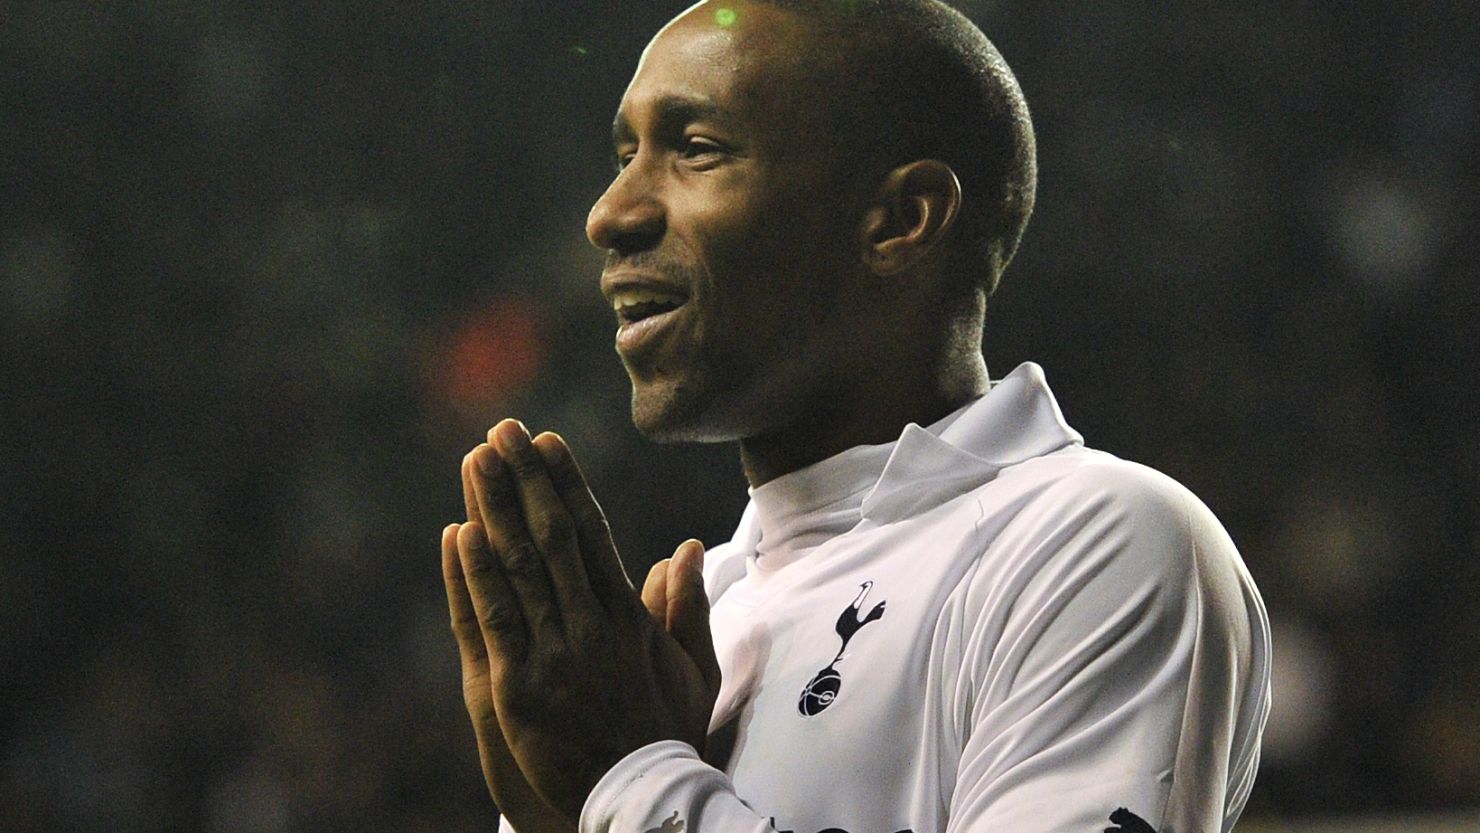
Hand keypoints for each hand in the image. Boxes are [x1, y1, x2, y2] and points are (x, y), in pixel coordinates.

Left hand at [450, 420, 719, 820]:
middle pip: (551, 536)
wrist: (638, 797)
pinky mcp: (518, 687)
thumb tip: (684, 548)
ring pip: (519, 568)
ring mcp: (553, 654)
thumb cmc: (668, 733)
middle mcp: (590, 625)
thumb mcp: (694, 669)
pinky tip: (459, 533)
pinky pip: (494, 620)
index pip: (592, 533)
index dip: (566, 483)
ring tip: (473, 461)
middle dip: (523, 480)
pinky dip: (475, 575)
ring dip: (493, 509)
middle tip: (500, 431)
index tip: (545, 442)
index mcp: (628, 616)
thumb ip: (686, 607)